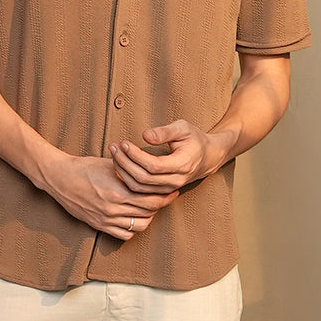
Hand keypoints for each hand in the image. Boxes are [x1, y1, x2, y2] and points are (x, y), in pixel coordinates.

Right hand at [41, 153, 178, 239]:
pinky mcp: (99, 225)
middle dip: (161, 205)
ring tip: (151, 209)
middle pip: (148, 212)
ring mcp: (106, 219)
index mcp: (118, 191)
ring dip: (148, 218)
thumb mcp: (111, 164)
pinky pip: (124, 235)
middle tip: (167, 198)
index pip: (151, 198)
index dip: (165, 196)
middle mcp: (113, 208)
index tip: (172, 191)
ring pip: (139, 225)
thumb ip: (131, 171)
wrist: (59, 178)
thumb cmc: (84, 168)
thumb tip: (151, 170)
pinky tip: (134, 218)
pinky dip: (133, 229)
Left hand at [110, 119, 235, 193]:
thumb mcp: (183, 128)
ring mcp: (169, 189)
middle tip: (114, 147)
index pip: (153, 166)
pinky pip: (140, 191)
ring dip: (123, 172)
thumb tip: (145, 135)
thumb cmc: (194, 139)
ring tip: (114, 154)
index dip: (135, 156)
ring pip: (140, 188)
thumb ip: (165, 131)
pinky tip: (120, 166)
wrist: (207, 157)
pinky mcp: (162, 191)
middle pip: (143, 178)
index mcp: (182, 165)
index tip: (124, 143)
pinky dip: (127, 180)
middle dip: (125, 163)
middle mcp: (175, 181)